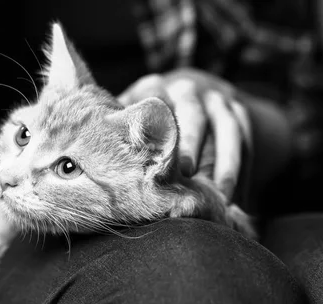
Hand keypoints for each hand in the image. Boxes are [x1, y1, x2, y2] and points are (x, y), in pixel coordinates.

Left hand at [117, 69, 251, 201]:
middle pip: (194, 112)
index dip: (156, 130)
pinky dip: (244, 168)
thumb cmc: (145, 123)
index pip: (155, 104)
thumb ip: (110, 138)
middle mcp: (188, 88)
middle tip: (186, 174)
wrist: (194, 98)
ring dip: (227, 162)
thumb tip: (74, 165)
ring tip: (224, 197)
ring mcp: (217, 98)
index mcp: (153, 88)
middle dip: (191, 143)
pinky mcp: (239, 112)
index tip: (155, 159)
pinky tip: (239, 196)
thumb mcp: (127, 121)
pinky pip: (247, 140)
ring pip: (229, 127)